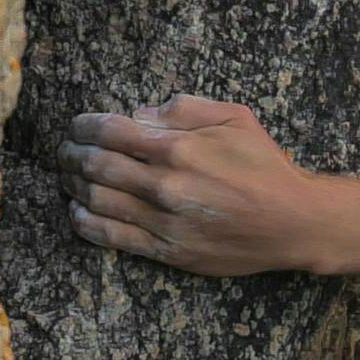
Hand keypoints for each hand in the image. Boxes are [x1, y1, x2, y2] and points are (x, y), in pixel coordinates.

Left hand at [64, 97, 315, 274]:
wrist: (293, 222)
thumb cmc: (265, 166)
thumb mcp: (235, 117)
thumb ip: (186, 108)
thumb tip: (140, 114)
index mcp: (179, 147)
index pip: (111, 130)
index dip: (84, 125)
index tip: (77, 125)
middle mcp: (166, 184)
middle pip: (96, 165)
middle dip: (71, 153)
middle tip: (65, 150)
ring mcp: (164, 221)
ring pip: (98, 200)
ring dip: (74, 185)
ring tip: (68, 176)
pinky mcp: (168, 251)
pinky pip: (112, 237)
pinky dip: (86, 222)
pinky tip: (77, 211)